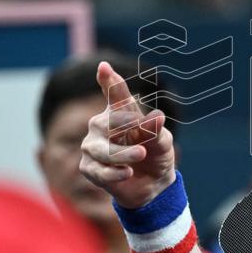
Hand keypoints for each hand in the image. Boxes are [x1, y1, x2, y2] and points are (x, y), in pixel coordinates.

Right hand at [79, 62, 175, 208]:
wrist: (153, 185)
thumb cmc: (156, 155)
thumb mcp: (162, 142)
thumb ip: (156, 130)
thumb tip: (158, 116)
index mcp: (121, 113)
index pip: (114, 94)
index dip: (109, 80)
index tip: (104, 66)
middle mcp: (102, 126)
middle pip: (110, 122)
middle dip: (127, 131)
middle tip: (143, 147)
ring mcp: (92, 146)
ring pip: (102, 149)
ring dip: (123, 154)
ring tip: (140, 156)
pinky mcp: (88, 168)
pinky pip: (98, 169)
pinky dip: (115, 172)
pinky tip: (127, 173)